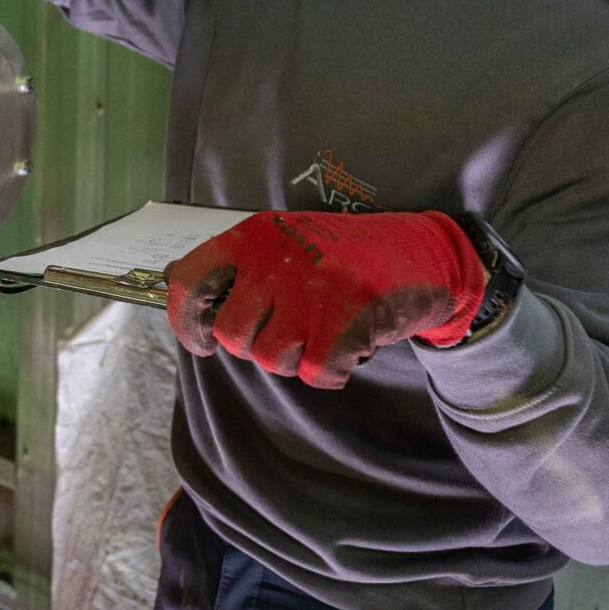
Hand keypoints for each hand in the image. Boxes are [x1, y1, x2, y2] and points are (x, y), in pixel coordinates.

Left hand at [164, 210, 487, 386]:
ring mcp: (311, 291)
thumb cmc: (346, 257)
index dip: (186, 320)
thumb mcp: (286, 243)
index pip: (190, 281)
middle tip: (288, 333)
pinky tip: (350, 343)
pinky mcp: (345, 321)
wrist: (423, 254)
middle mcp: (277, 260)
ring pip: (270, 358)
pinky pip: (315, 373)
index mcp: (255, 236)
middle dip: (257, 346)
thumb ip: (240, 269)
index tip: (201, 340)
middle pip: (233, 335)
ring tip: (323, 331)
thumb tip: (185, 299)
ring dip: (296, 358)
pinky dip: (332, 370)